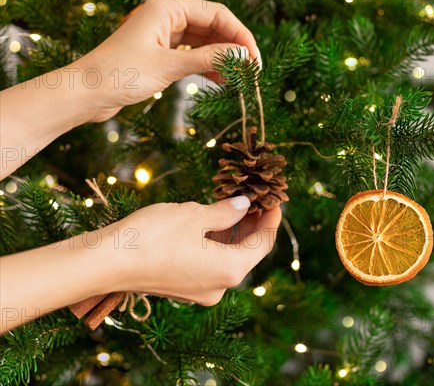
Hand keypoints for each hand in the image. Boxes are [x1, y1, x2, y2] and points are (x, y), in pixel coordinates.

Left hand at [76, 0, 260, 121]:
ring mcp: (165, 34)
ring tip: (239, 79)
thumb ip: (209, 58)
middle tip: (251, 72)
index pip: (218, 14)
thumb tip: (243, 56)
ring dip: (223, 59)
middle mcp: (168, 15)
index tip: (254, 60)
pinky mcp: (162, 52)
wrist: (87, 93)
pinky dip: (208, 66)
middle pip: (214, 27)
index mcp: (168, 7)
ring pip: (205, 42)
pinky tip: (222, 80)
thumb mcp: (170, 66)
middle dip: (234, 48)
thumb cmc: (120, 74)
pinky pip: (194, 54)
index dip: (240, 36)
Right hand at [106, 196, 279, 305]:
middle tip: (253, 197)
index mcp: (230, 270)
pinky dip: (214, 244)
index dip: (270, 219)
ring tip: (234, 204)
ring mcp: (199, 291)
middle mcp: (219, 287)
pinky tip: (211, 222)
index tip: (274, 199)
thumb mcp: (195, 215)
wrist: (104, 263)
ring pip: (226, 258)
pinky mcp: (182, 288)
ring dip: (232, 233)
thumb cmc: (153, 236)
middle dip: (251, 224)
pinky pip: (208, 264)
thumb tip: (243, 205)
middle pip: (246, 252)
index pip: (263, 244)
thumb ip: (226, 211)